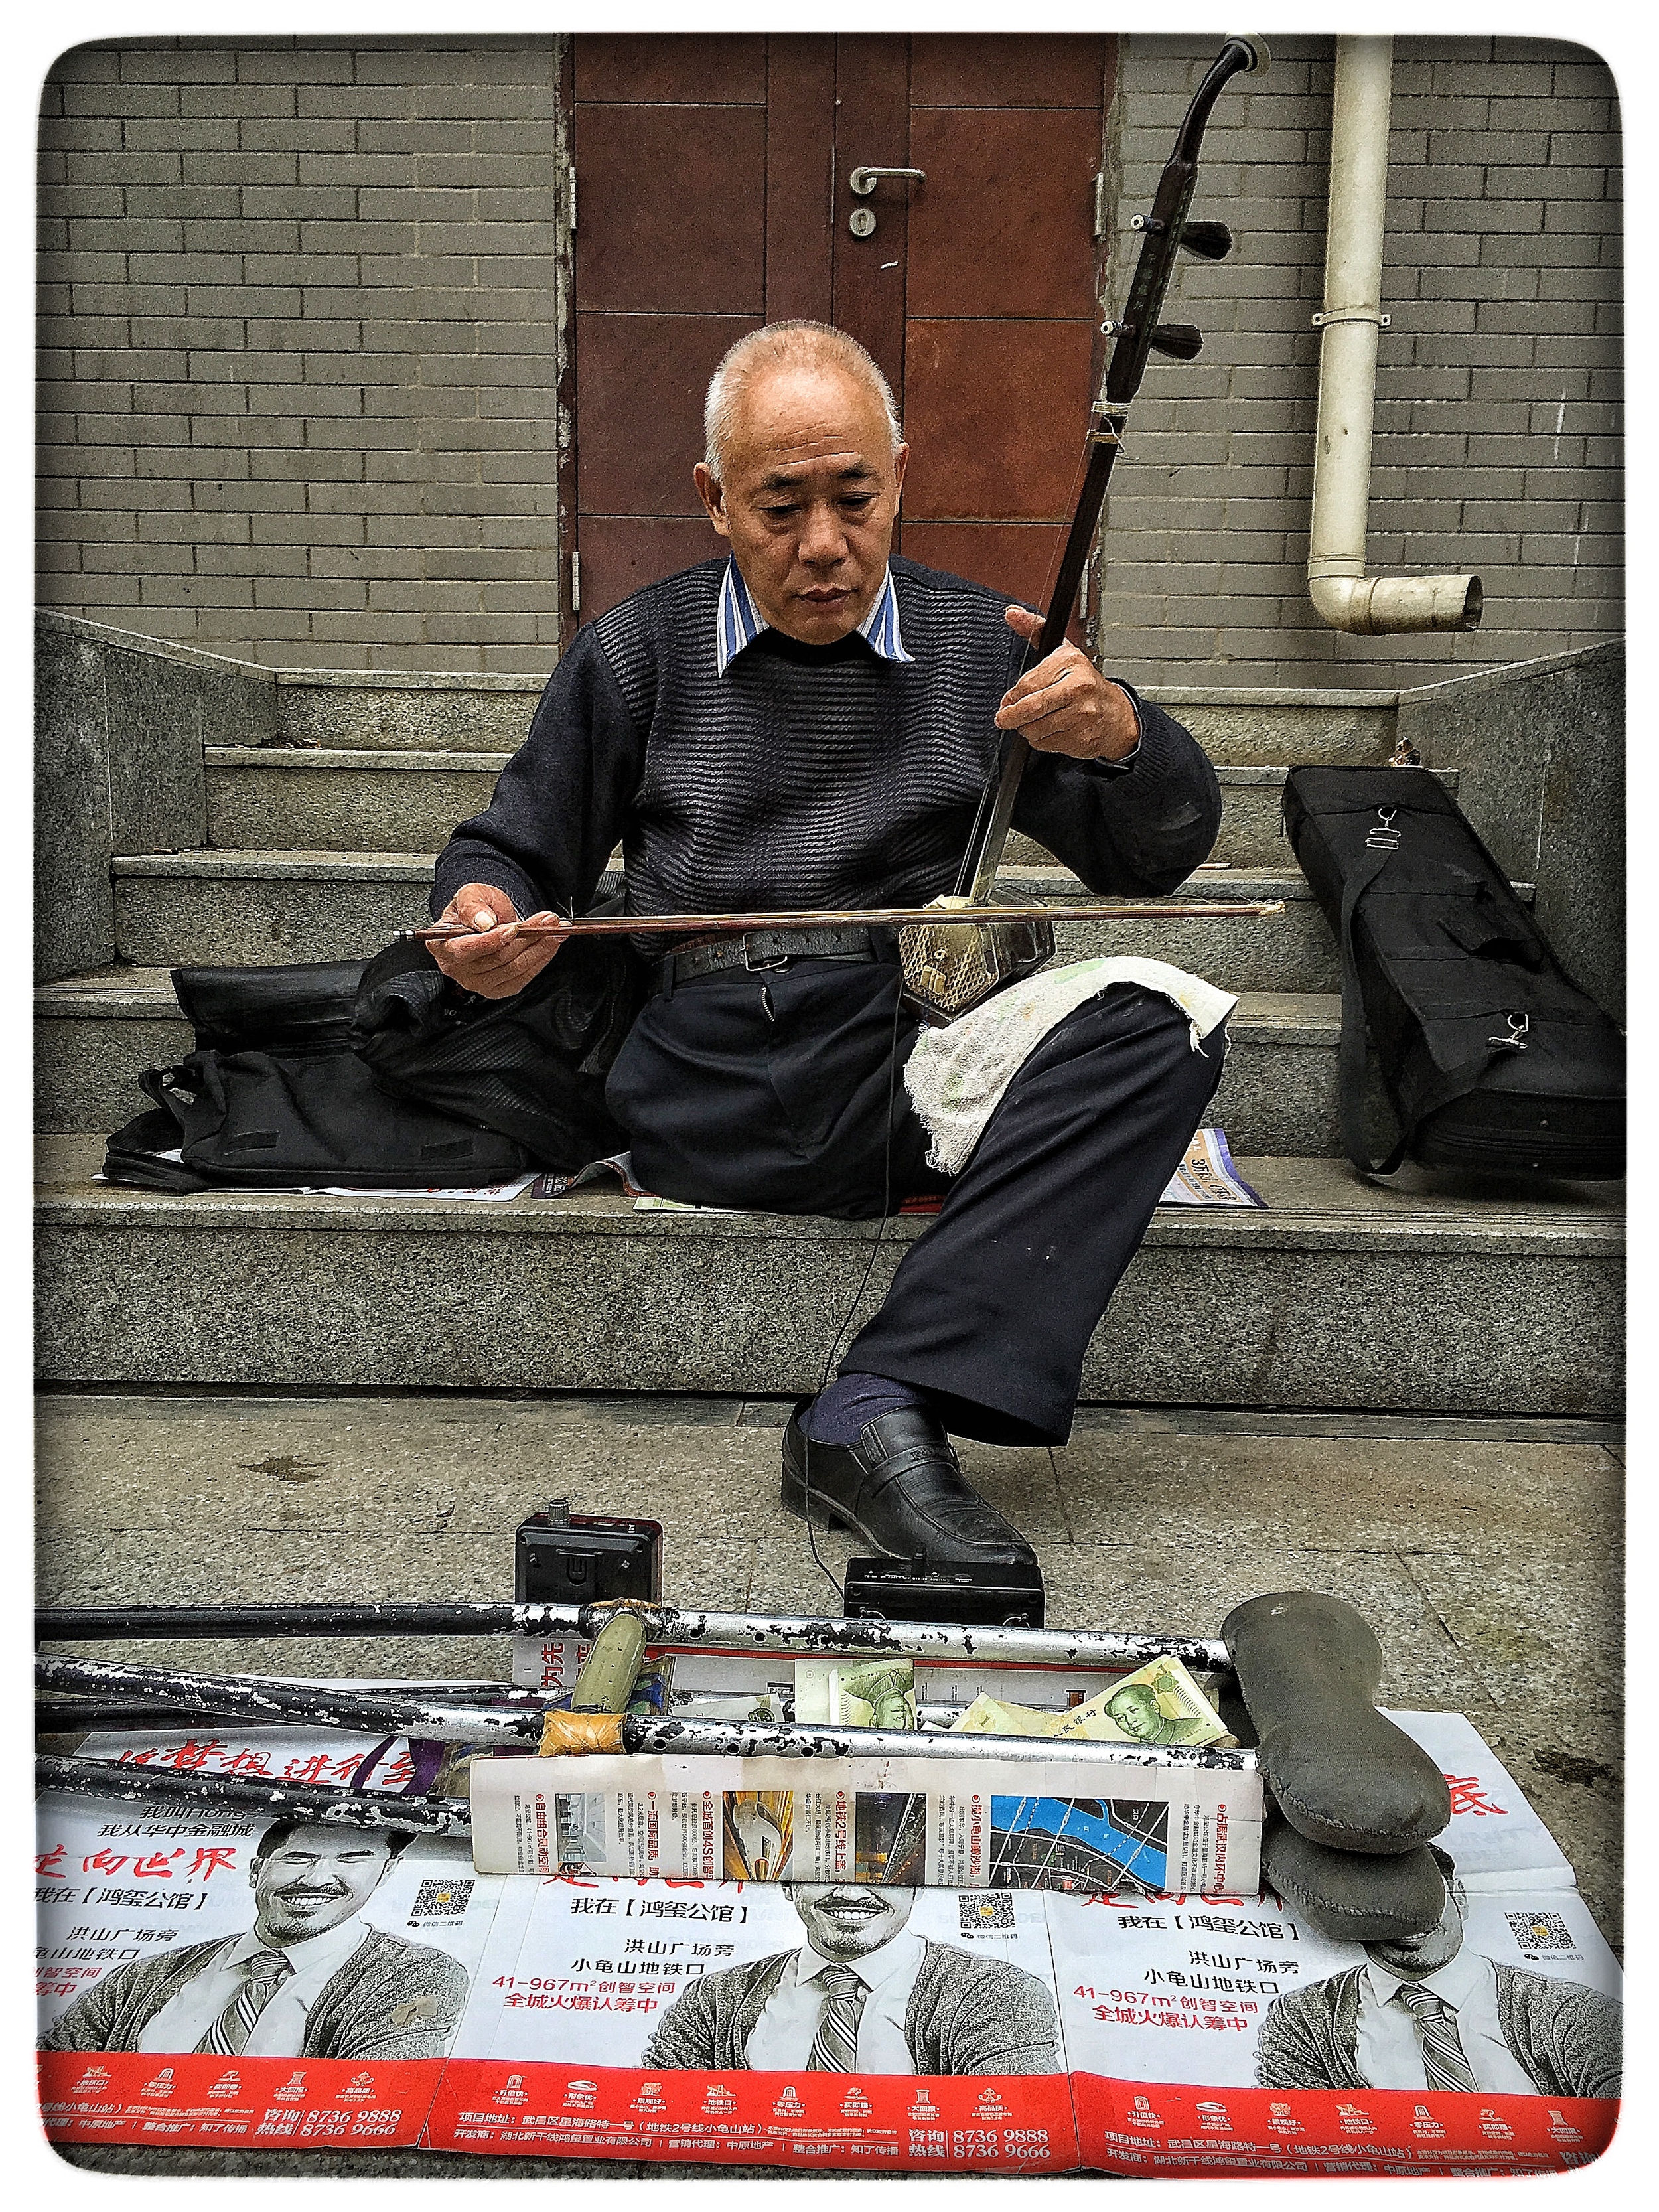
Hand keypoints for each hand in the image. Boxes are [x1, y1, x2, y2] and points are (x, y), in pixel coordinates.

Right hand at [430, 882, 566, 999]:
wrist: (486, 920)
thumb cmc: (475, 908)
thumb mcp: (470, 894)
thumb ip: (473, 905)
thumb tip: (484, 922)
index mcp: (441, 944)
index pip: (465, 949)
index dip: (491, 941)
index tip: (514, 928)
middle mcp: (456, 967)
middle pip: (496, 958)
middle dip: (526, 938)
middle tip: (548, 920)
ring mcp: (477, 982)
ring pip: (513, 968)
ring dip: (539, 948)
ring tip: (554, 929)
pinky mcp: (497, 988)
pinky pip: (522, 977)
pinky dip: (540, 960)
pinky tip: (549, 944)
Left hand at [995, 605, 1140, 759]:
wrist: (1116, 716)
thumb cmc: (1085, 683)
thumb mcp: (1062, 651)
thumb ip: (1035, 631)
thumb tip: (1012, 614)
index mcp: (1071, 663)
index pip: (1028, 683)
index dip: (1012, 696)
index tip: (1007, 701)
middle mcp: (1079, 687)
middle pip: (1031, 707)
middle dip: (1012, 716)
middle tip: (1006, 718)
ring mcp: (1081, 715)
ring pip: (1035, 728)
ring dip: (1027, 728)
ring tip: (1035, 721)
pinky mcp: (1080, 738)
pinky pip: (1045, 743)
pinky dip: (1040, 740)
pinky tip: (1050, 730)